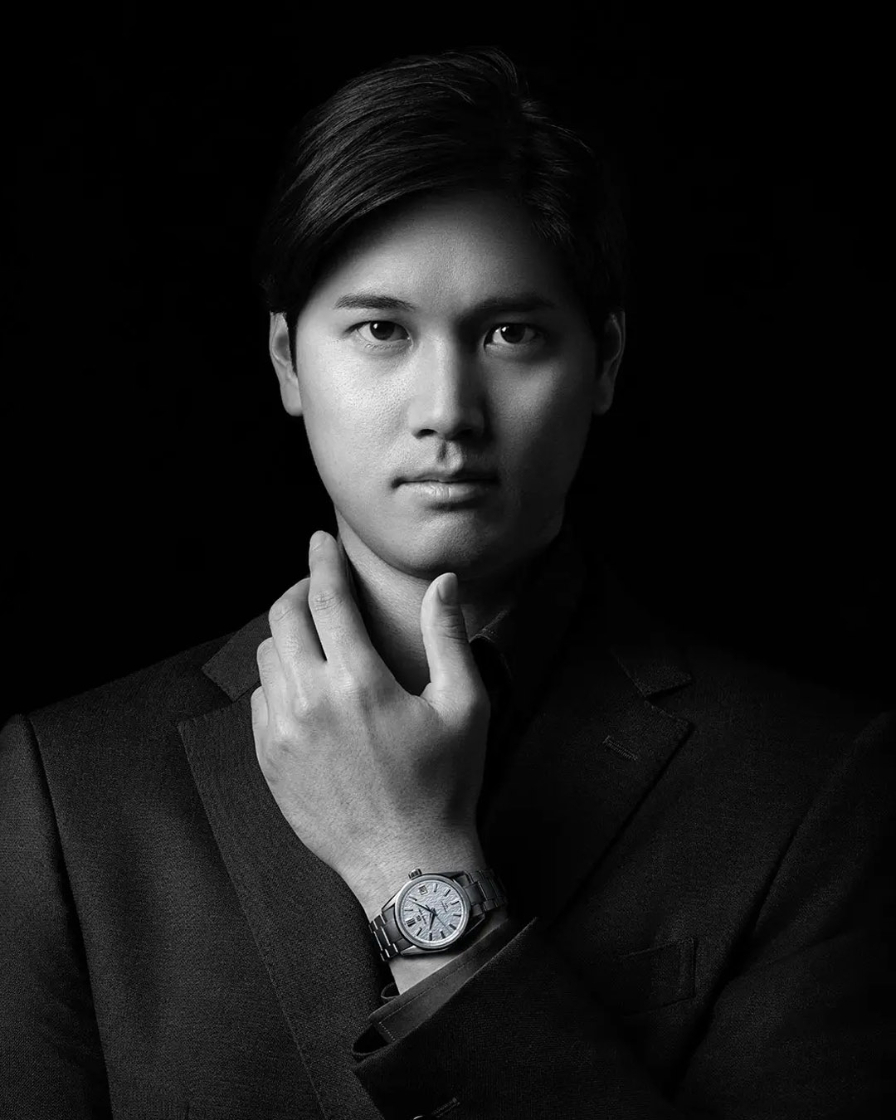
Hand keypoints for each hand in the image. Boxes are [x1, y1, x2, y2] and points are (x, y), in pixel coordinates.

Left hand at [251, 530, 490, 914]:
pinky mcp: (268, 762)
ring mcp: (282, 734)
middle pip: (282, 618)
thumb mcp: (463, 706)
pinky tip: (304, 690)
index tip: (319, 541)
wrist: (407, 864)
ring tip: (313, 640)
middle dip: (297, 591)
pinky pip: (259, 702)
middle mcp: (311, 701)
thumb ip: (448, 637)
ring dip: (287, 637)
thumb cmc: (444, 785)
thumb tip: (444, 584)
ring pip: (267, 659)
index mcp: (359, 681)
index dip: (322, 561)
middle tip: (316, 588)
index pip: (326, 598)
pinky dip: (278, 683)